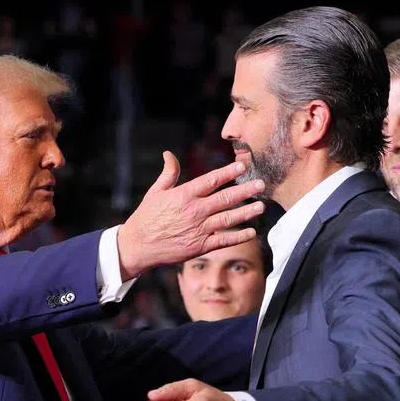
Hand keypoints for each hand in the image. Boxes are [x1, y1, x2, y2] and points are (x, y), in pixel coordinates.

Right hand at [118, 154, 265, 278]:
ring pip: (228, 219)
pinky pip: (224, 241)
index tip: (242, 166)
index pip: (211, 180)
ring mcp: (198, 229)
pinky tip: (251, 232)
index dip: (228, 172)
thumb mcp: (155, 192)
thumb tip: (169, 154)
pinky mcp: (199, 246)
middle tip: (261, 184)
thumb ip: (168, 173)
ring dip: (247, 212)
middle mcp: (194, 211)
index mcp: (184, 195)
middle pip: (225, 198)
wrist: (138, 246)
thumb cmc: (146, 217)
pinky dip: (238, 237)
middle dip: (245, 190)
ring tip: (261, 206)